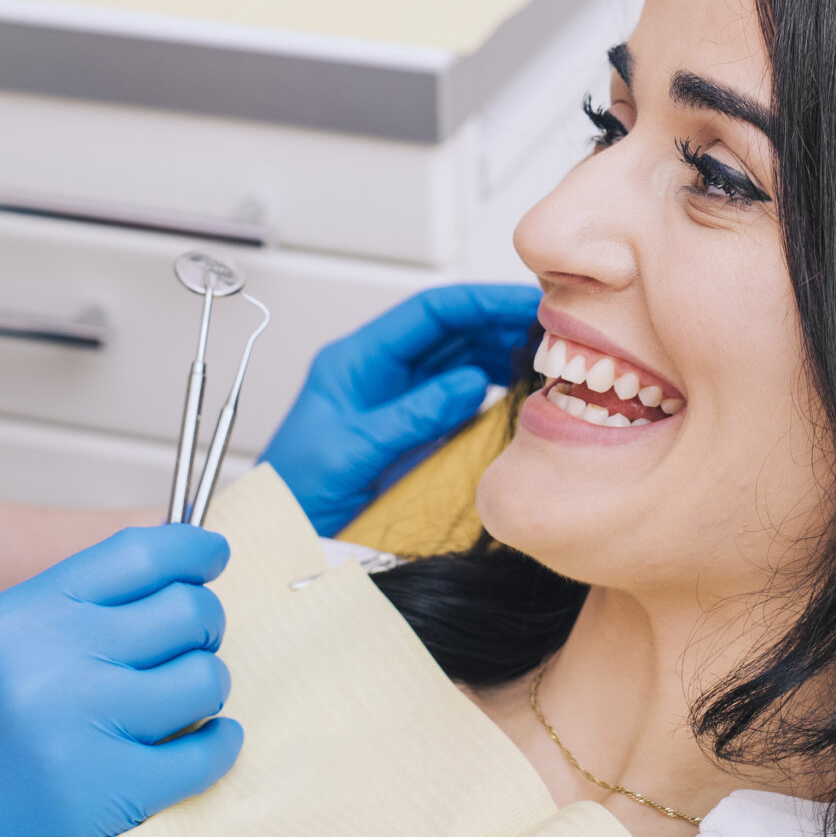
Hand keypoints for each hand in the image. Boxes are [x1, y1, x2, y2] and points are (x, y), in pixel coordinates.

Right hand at [0, 526, 242, 836]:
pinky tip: (204, 743)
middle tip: (194, 641)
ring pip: (203, 680)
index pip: (138, 554)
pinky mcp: (103, 798)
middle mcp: (52, 662)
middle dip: (203, 623)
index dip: (191, 549)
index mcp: (20, 615)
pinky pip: (202, 756)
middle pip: (183, 611)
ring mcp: (80, 731)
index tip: (213, 556)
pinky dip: (217, 746)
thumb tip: (155, 575)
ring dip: (207, 686)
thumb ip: (58, 608)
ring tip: (187, 700)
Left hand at [264, 283, 540, 534]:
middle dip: (499, 323)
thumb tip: (469, 381)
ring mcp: (397, 398)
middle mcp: (379, 371)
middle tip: (552, 329)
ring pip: (459, 359)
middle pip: (449, 330)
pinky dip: (491, 389)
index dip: (479, 302)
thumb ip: (411, 416)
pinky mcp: (411, 427)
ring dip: (500, 353)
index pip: (427, 313)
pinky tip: (518, 390)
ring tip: (545, 357)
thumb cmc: (296, 491)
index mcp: (356, 360)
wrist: (283, 533)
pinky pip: (458, 396)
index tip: (523, 303)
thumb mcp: (351, 451)